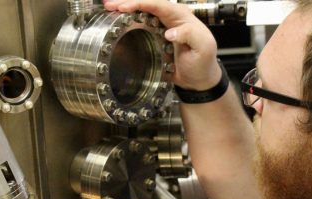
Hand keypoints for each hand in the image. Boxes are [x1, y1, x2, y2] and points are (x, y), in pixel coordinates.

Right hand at [103, 0, 220, 90]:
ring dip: (124, 7)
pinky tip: (116, 18)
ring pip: (141, 10)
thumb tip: (170, 31)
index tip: (125, 7)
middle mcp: (170, 17)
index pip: (158, 4)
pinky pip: (139, 22)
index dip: (140, 4)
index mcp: (181, 16)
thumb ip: (190, 36)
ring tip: (108, 7)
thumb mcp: (203, 49)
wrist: (199, 79)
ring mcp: (161, 25)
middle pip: (146, 3)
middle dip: (127, 1)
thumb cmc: (203, 63)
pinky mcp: (155, 34)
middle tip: (110, 4)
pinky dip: (127, 18)